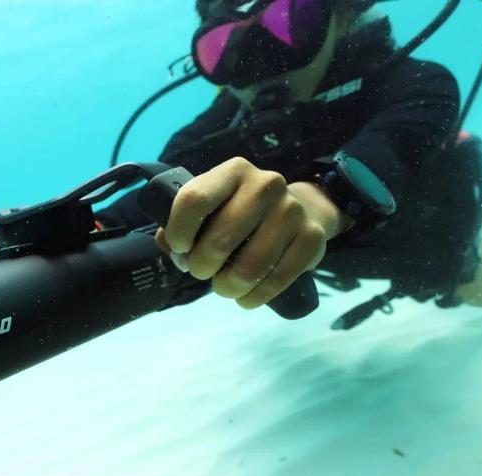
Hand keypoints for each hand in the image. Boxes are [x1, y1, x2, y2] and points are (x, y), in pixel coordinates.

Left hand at [154, 157, 343, 308]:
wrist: (298, 210)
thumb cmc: (240, 214)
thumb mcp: (210, 208)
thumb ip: (181, 225)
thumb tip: (168, 245)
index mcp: (233, 172)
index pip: (194, 200)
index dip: (179, 232)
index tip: (180, 248)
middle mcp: (265, 185)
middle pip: (219, 239)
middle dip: (201, 267)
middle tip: (201, 272)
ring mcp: (292, 210)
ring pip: (248, 266)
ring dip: (227, 287)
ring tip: (223, 287)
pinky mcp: (313, 237)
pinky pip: (277, 279)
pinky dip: (254, 297)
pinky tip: (245, 297)